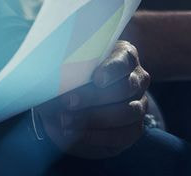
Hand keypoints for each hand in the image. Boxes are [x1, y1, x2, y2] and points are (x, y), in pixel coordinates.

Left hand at [35, 40, 147, 158]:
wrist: (65, 105)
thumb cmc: (66, 77)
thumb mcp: (62, 66)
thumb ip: (62, 65)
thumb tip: (50, 71)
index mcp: (122, 55)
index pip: (124, 59)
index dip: (113, 69)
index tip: (96, 79)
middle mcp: (136, 79)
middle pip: (125, 88)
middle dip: (95, 97)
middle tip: (68, 101)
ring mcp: (139, 104)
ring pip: (127, 112)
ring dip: (94, 118)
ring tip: (66, 119)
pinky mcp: (133, 129)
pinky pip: (122, 135)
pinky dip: (97, 135)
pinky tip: (76, 132)